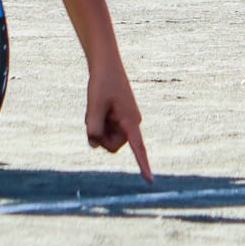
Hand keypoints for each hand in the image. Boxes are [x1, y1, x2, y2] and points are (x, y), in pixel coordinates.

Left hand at [85, 64, 152, 183]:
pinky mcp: (120, 118)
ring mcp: (126, 121)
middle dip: (100, 136)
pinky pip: (107, 129)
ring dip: (98, 127)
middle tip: (93, 114)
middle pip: (112, 145)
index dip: (143, 165)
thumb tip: (94, 145)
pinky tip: (97, 107)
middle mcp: (132, 123)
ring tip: (96, 107)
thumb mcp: (94, 105)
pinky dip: (98, 123)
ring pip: (107, 138)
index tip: (150, 181)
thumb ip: (94, 127)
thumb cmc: (102, 82)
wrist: (105, 64)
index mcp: (130, 120)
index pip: (138, 147)